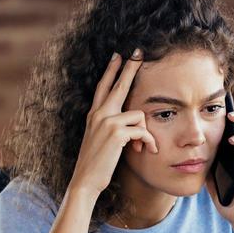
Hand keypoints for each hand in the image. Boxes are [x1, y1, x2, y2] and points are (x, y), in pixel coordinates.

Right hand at [68, 49, 157, 199]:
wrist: (85, 180)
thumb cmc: (96, 163)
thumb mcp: (102, 140)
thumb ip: (112, 126)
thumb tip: (133, 122)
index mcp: (94, 115)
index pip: (103, 86)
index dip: (111, 70)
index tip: (117, 55)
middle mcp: (98, 114)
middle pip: (118, 85)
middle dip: (130, 67)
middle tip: (138, 52)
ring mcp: (106, 121)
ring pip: (138, 115)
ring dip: (146, 133)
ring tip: (144, 147)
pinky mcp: (116, 132)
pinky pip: (142, 130)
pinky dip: (148, 141)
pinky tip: (146, 151)